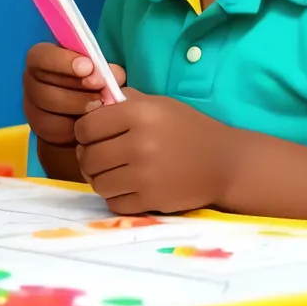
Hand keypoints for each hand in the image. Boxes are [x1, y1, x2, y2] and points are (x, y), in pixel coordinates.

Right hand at [22, 43, 126, 147]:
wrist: (80, 111)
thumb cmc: (88, 81)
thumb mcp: (97, 70)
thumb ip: (105, 69)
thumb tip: (114, 75)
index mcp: (40, 58)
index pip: (41, 56)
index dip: (62, 61)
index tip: (88, 67)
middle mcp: (31, 80)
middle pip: (44, 87)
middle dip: (76, 90)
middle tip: (101, 93)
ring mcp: (31, 106)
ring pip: (48, 110)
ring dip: (77, 108)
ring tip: (99, 106)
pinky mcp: (38, 128)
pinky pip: (53, 130)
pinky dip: (74, 127)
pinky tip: (90, 122)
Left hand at [74, 89, 233, 214]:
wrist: (223, 162)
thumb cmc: (187, 127)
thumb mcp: (157, 104)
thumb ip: (123, 102)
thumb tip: (89, 107)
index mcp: (139, 114)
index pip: (87, 126)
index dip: (83, 130)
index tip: (91, 133)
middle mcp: (139, 144)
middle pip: (89, 156)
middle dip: (88, 156)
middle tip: (98, 154)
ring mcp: (144, 176)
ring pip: (98, 182)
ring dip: (100, 178)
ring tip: (112, 171)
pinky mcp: (151, 200)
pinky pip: (114, 203)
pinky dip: (115, 196)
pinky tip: (126, 186)